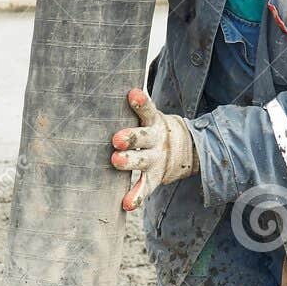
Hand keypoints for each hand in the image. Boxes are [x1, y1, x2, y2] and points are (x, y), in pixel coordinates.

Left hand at [111, 88, 197, 211]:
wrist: (185, 150)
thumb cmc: (153, 129)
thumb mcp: (151, 116)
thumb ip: (135, 108)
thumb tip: (101, 82)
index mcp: (154, 122)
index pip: (148, 110)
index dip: (141, 103)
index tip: (133, 94)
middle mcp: (155, 140)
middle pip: (143, 137)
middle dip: (130, 137)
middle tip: (116, 138)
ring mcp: (156, 160)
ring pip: (143, 162)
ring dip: (130, 162)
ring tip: (116, 161)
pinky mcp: (155, 178)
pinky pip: (145, 188)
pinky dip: (137, 196)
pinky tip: (126, 204)